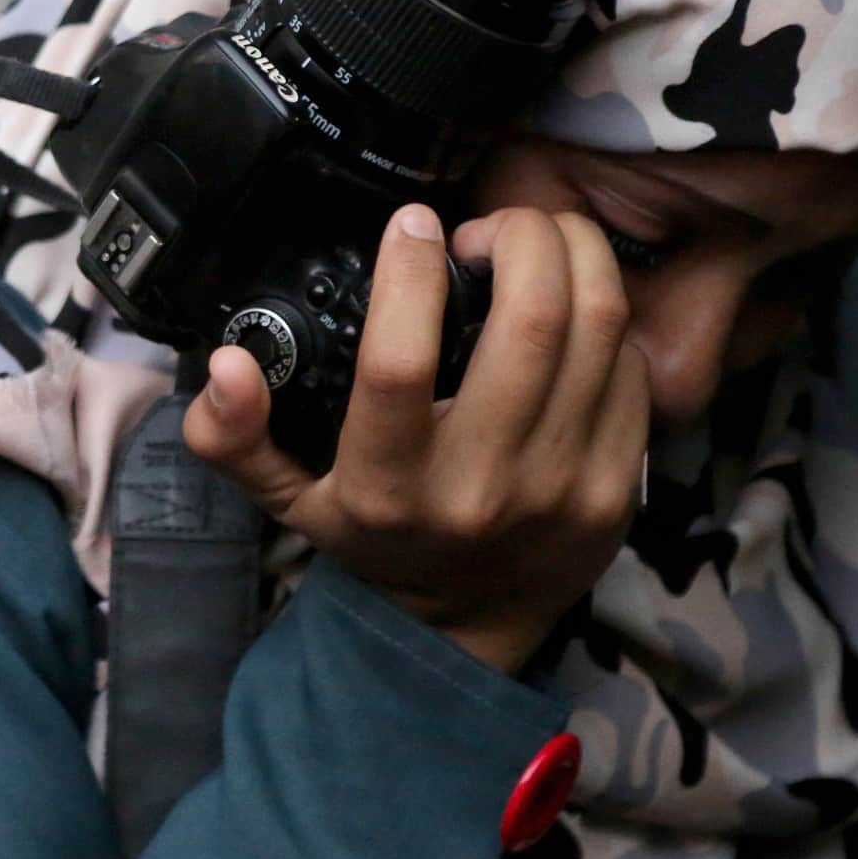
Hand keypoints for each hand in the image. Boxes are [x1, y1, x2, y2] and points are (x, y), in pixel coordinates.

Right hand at [183, 203, 649, 673]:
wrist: (462, 632)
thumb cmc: (372, 538)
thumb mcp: (284, 496)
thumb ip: (233, 433)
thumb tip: (228, 363)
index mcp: (387, 486)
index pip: (398, 362)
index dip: (410, 273)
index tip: (412, 225)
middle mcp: (479, 488)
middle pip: (532, 320)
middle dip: (517, 236)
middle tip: (487, 229)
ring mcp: (561, 490)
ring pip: (598, 328)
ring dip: (574, 255)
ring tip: (536, 244)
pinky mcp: (616, 490)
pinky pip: (629, 370)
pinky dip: (604, 318)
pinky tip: (572, 310)